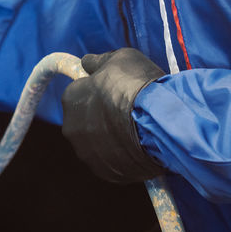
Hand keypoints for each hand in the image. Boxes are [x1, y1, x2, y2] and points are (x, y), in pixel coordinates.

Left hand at [62, 48, 165, 183]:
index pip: (80, 93)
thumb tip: (87, 63)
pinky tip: (140, 146)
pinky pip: (113, 162)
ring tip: (137, 130)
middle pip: (86, 121)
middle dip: (102, 117)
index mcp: (71, 98)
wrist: (160, 121)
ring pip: (98, 144)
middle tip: (128, 112)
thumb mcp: (119, 59)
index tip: (117, 92)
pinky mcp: (106, 172)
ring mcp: (88, 153)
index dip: (100, 92)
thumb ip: (98, 62)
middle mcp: (72, 128)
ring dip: (112, 138)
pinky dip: (123, 156)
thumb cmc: (138, 85)